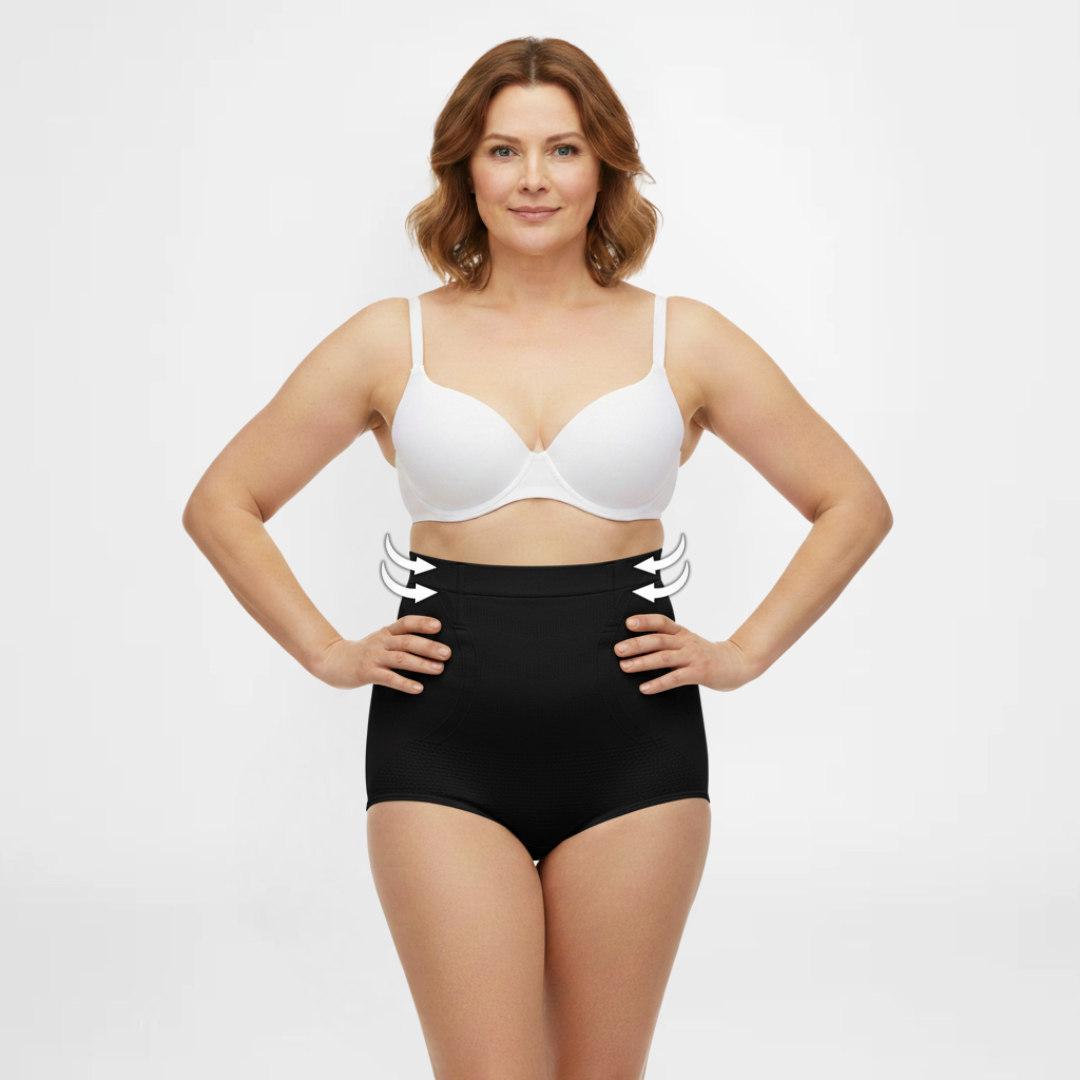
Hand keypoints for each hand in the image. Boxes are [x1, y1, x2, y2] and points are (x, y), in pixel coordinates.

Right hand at [313, 615, 449, 690]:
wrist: (332, 661)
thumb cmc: (362, 652)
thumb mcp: (380, 640)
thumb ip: (399, 640)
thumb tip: (430, 646)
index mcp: (386, 632)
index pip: (406, 623)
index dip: (422, 623)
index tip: (439, 626)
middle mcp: (381, 642)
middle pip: (407, 641)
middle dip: (429, 646)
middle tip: (447, 653)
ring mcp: (374, 657)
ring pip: (401, 659)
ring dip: (422, 664)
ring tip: (438, 669)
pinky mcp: (368, 673)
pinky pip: (389, 678)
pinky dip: (405, 683)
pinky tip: (418, 688)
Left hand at [614, 613, 757, 693]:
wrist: (737, 663)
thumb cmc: (707, 654)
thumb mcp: (688, 642)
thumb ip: (668, 642)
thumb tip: (638, 646)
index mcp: (682, 632)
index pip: (662, 622)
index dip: (645, 621)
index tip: (628, 623)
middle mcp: (686, 642)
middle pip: (658, 639)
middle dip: (636, 644)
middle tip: (618, 650)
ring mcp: (692, 657)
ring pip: (664, 658)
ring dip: (642, 662)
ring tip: (625, 666)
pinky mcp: (698, 673)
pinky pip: (675, 678)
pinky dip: (658, 683)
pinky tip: (644, 688)